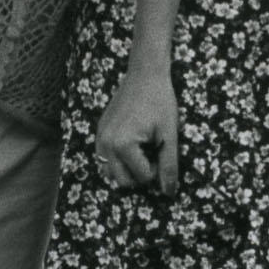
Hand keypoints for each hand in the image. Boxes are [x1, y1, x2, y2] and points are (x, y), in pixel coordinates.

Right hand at [96, 64, 180, 195]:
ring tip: (143, 150)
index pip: (142, 177)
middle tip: (154, 152)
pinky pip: (104, 158)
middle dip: (141, 173)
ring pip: (110, 172)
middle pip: (123, 181)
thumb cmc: (160, 102)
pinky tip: (133, 144)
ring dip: (127, 169)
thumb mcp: (169, 134)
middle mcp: (106, 145)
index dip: (158, 168)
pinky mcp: (99, 132)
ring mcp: (99, 138)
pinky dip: (118, 159)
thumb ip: (169, 165)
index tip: (163, 148)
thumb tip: (169, 193)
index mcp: (122, 146)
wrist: (145, 75)